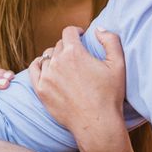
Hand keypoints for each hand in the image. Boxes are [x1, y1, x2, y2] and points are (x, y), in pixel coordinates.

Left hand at [30, 26, 126, 151]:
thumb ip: (110, 40)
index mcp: (74, 52)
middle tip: (77, 56)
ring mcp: (47, 76)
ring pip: (47, 57)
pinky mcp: (41, 90)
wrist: (96, 123)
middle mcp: (57, 61)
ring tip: (64, 64)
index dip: (76, 31)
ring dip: (55, 57)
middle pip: (59, 45)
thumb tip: (98, 28)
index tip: (81, 36)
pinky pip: (34, 69)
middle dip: (68, 47)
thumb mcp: (118, 65)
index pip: (69, 32)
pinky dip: (39, 65)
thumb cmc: (109, 95)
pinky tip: (45, 66)